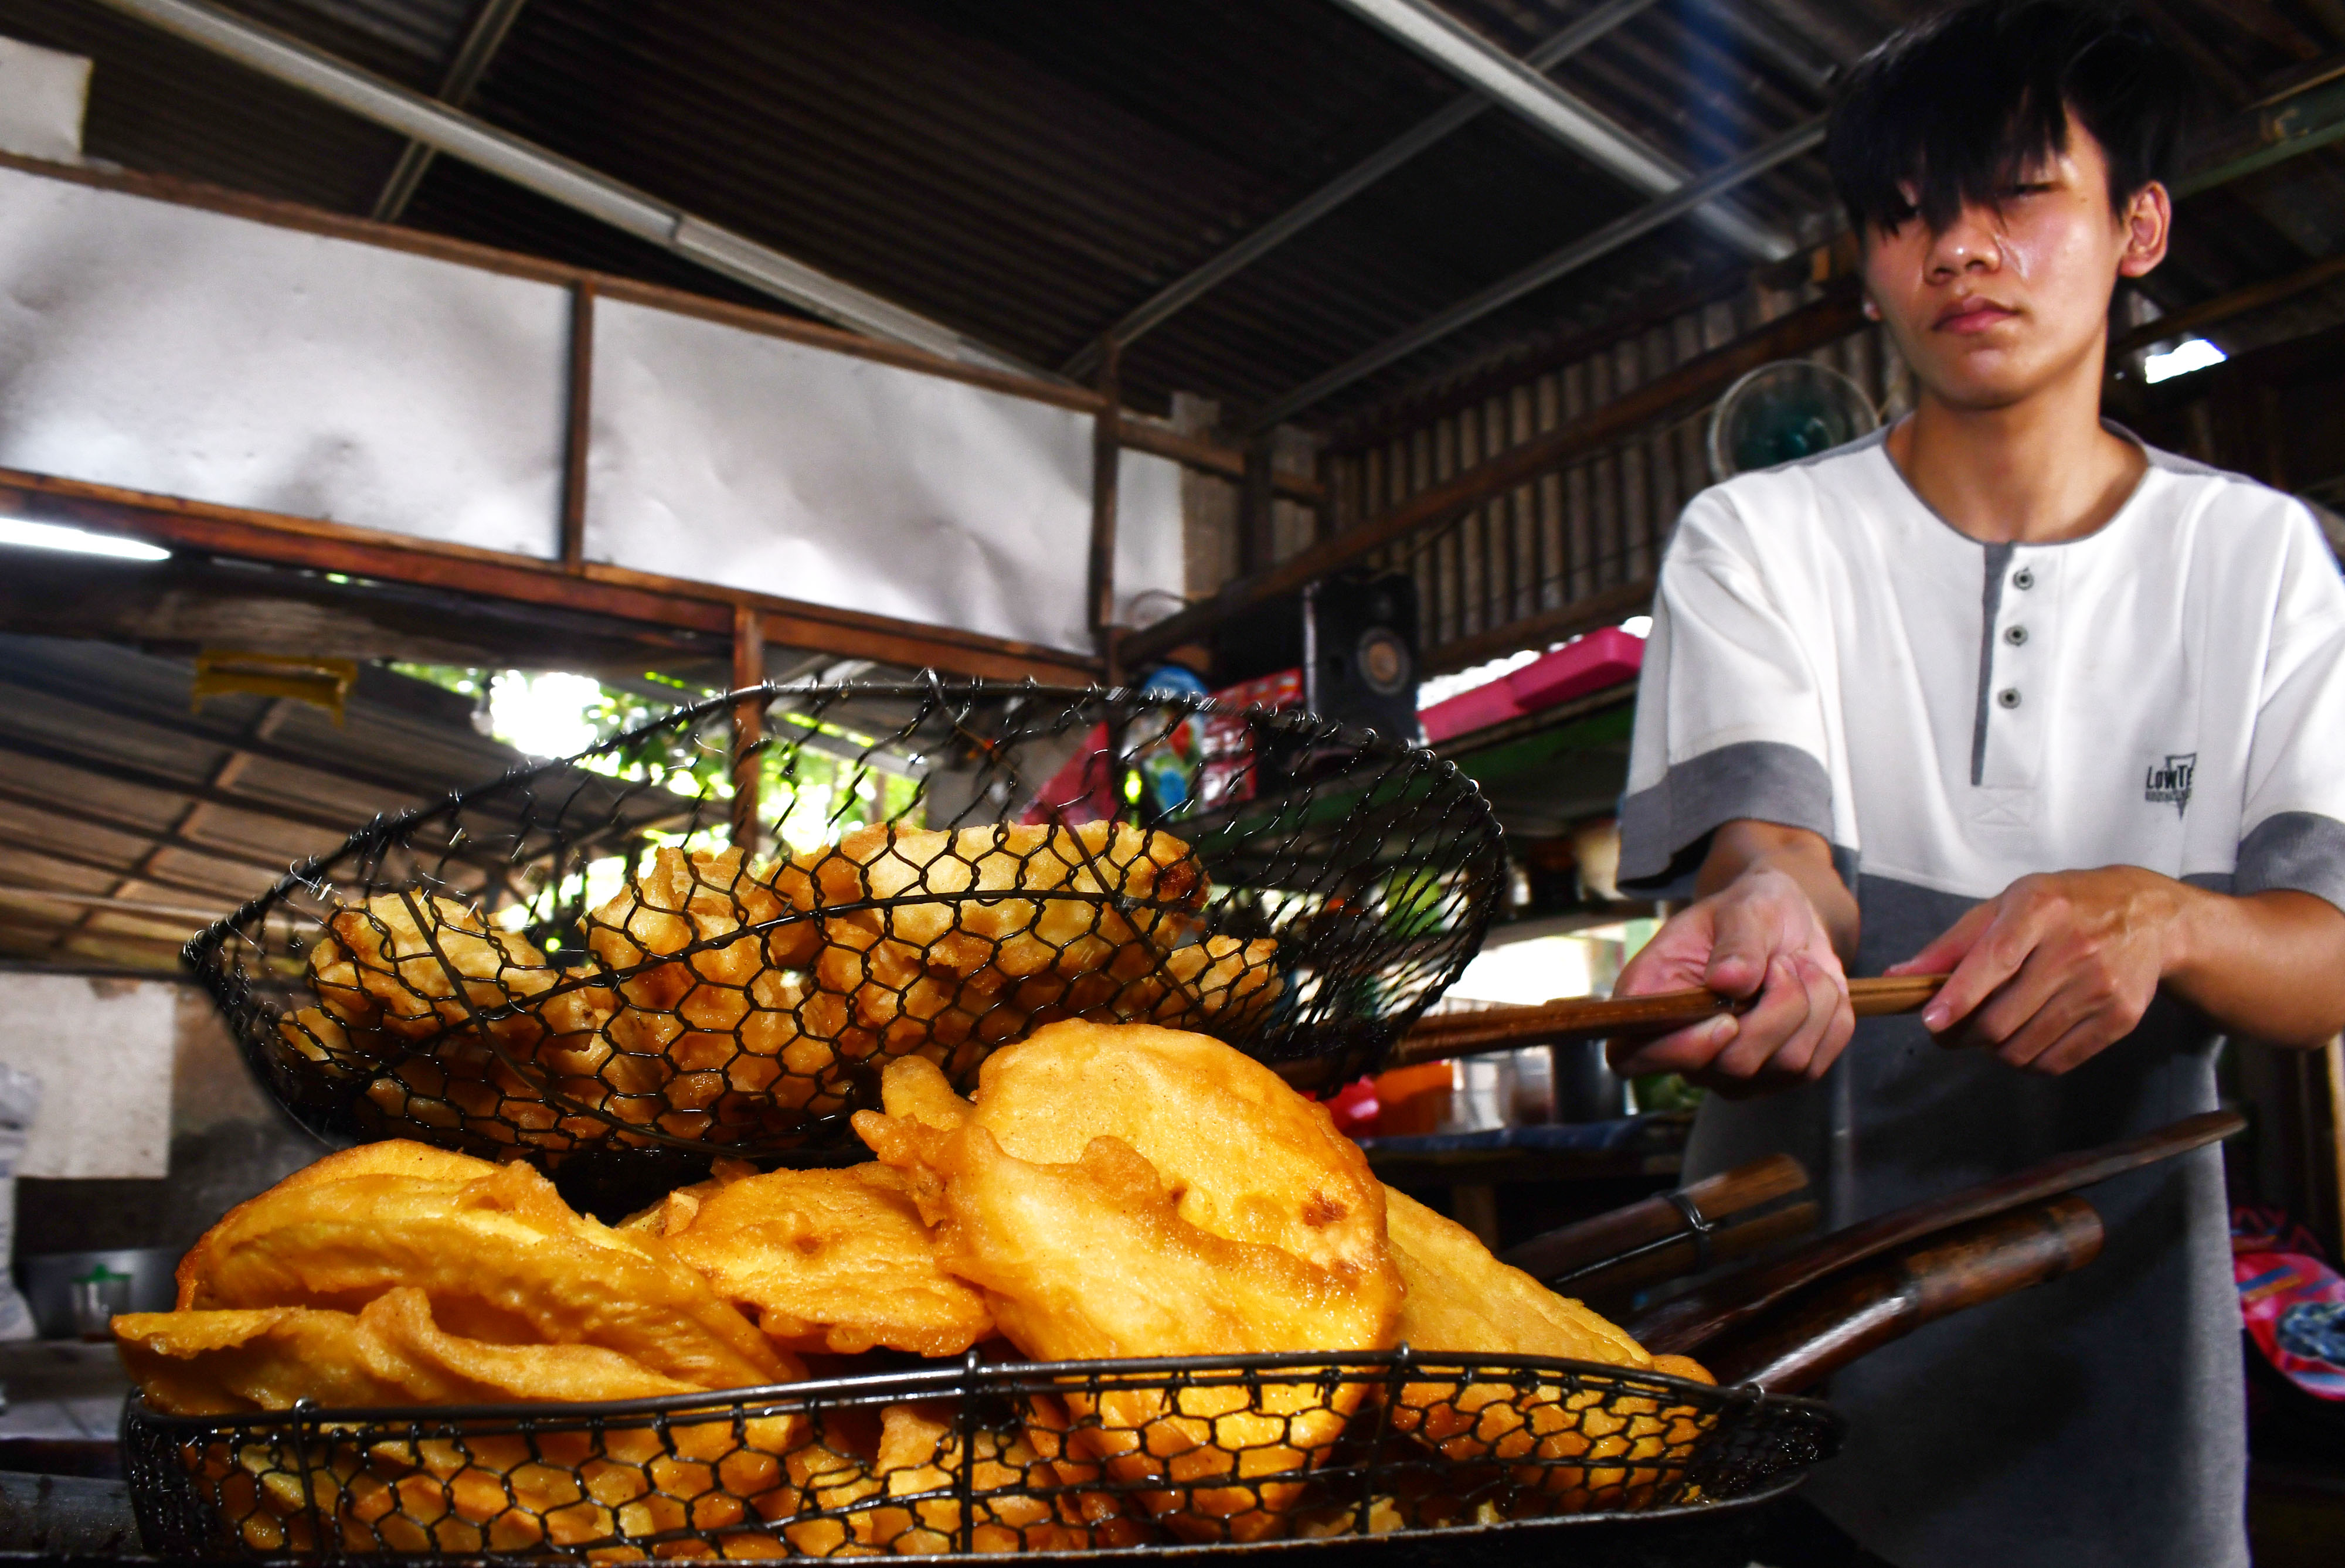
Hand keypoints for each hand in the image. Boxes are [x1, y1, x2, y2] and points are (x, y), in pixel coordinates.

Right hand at [1608, 867, 1853, 1093]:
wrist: (1786, 925)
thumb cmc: (1748, 912)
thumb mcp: (1741, 907)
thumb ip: (1736, 942)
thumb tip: (1729, 981)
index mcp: (1651, 1004)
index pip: (1635, 1057)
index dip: (1681, 1049)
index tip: (1726, 1018)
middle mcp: (1687, 1050)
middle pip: (1733, 1066)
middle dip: (1776, 1006)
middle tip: (1781, 962)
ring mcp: (1735, 1073)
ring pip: (1787, 1064)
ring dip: (1810, 1004)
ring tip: (1796, 966)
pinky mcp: (1781, 1077)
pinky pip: (1820, 1062)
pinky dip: (1831, 1018)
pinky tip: (1814, 989)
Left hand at [1887, 867, 2182, 1073]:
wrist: (2149, 918)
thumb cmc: (2065, 907)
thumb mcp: (2008, 904)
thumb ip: (1954, 943)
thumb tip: (1900, 977)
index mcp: (2041, 910)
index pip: (1995, 960)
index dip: (1959, 996)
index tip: (1932, 1021)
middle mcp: (2075, 948)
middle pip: (2002, 1017)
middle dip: (1963, 1034)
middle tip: (1948, 1031)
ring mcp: (2101, 987)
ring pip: (2024, 1047)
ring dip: (1992, 1050)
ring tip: (1988, 1031)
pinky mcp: (2119, 1018)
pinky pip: (2056, 1062)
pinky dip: (2027, 1062)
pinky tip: (2021, 1040)